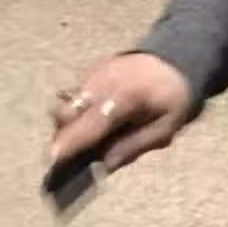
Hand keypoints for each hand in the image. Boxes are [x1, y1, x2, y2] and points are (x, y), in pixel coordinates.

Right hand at [49, 53, 193, 174]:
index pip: (91, 122)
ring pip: (64, 104)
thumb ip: (134, 146)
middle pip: (66, 112)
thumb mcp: (165, 128)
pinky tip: (86, 125)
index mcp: (125, 98)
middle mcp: (102, 83)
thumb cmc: (172, 98)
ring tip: (78, 143)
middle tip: (67, 157)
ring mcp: (92, 76)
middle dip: (63, 136)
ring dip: (66, 126)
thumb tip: (103, 165)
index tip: (55, 159)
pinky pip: (72, 97)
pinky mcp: (89, 74)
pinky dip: (73, 113)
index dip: (71, 141)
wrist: (173, 61)